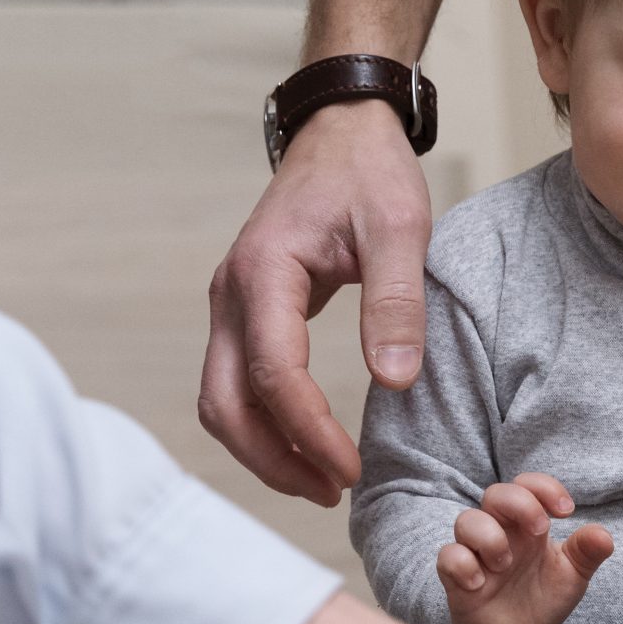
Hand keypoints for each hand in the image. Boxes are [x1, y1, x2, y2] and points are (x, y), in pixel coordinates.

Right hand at [201, 100, 431, 506]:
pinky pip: (236, 385)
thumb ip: (397, 302)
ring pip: (222, 402)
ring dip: (265, 450)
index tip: (351, 469)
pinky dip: (265, 425)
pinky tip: (310, 444)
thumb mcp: (400, 227)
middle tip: (335, 492)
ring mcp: (230, 306)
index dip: (309, 432)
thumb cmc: (369, 172)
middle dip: (275, 459)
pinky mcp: (243, 314)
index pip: (273, 374)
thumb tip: (392, 383)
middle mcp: (231, 294)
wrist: (341, 132)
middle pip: (225, 404)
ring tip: (325, 481)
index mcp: (264, 272)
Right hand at [437, 473, 613, 623]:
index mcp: (528, 526)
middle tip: (540, 530)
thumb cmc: (543, 599)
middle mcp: (500, 532)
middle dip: (519, 504)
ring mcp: (476, 554)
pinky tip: (479, 584)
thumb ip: (587, 554)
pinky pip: (447, 556)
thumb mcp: (572, 577)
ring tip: (505, 566)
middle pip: (495, 493)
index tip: (566, 511)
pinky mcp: (456, 578)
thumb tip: (604, 536)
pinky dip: (462, 564)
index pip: (527, 485)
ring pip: (466, 520)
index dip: (544, 487)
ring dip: (489, 536)